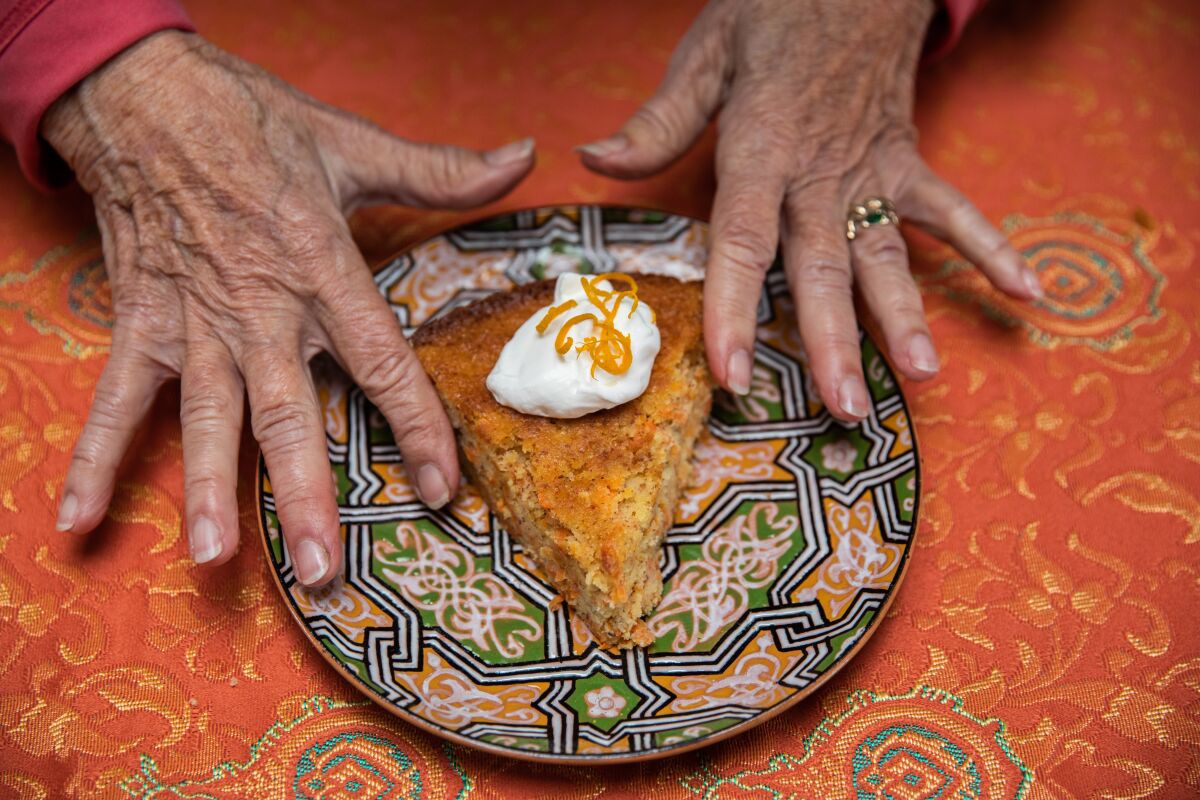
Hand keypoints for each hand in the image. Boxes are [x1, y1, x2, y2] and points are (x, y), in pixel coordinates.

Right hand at [45, 31, 534, 583]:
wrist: (145, 96)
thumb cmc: (254, 124)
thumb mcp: (354, 143)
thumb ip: (442, 170)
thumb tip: (523, 158)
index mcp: (323, 272)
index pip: (384, 365)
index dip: (417, 429)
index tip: (442, 490)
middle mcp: (261, 312)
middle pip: (289, 416)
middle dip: (306, 497)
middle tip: (322, 571)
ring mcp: (194, 325)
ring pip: (206, 421)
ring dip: (209, 492)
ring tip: (214, 560)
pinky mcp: (141, 325)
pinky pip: (115, 400)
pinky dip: (93, 458)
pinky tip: (76, 519)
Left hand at [578, 0, 1040, 419]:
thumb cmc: (773, 9)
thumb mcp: (706, 53)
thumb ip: (658, 121)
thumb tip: (595, 161)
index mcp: (762, 149)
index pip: (743, 244)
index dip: (734, 312)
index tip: (733, 376)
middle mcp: (820, 174)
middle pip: (824, 269)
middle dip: (835, 343)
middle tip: (846, 410)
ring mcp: (871, 171)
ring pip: (888, 254)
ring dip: (907, 316)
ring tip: (921, 376)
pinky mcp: (907, 159)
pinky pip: (954, 209)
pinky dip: (992, 248)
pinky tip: (1028, 293)